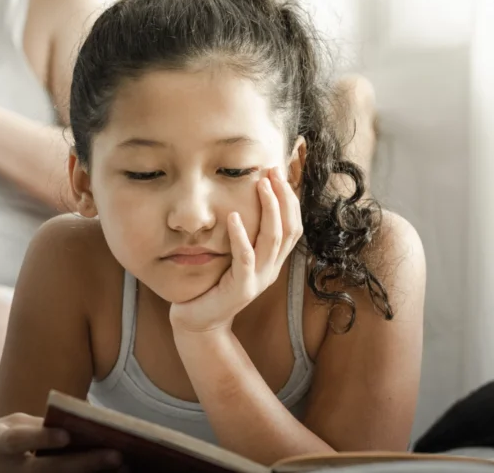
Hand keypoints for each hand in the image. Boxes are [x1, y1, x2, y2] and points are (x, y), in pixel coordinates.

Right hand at [0, 413, 123, 472]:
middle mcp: (11, 472)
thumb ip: (42, 424)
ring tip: (124, 468)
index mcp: (0, 446)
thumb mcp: (11, 425)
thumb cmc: (0, 440)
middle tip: (117, 455)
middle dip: (85, 463)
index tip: (66, 435)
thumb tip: (85, 420)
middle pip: (50, 470)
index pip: (19, 441)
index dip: (42, 438)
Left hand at [169, 165, 302, 333]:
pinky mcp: (240, 289)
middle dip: (284, 197)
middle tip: (274, 171)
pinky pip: (245, 259)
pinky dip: (241, 236)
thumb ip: (245, 235)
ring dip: (269, 209)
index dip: (291, 199)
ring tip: (262, 184)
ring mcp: (258, 280)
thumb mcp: (234, 256)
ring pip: (273, 240)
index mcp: (272, 260)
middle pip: (289, 228)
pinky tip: (234, 217)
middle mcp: (271, 269)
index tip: (280, 172)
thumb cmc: (213, 283)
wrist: (200, 321)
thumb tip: (241, 199)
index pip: (293, 225)